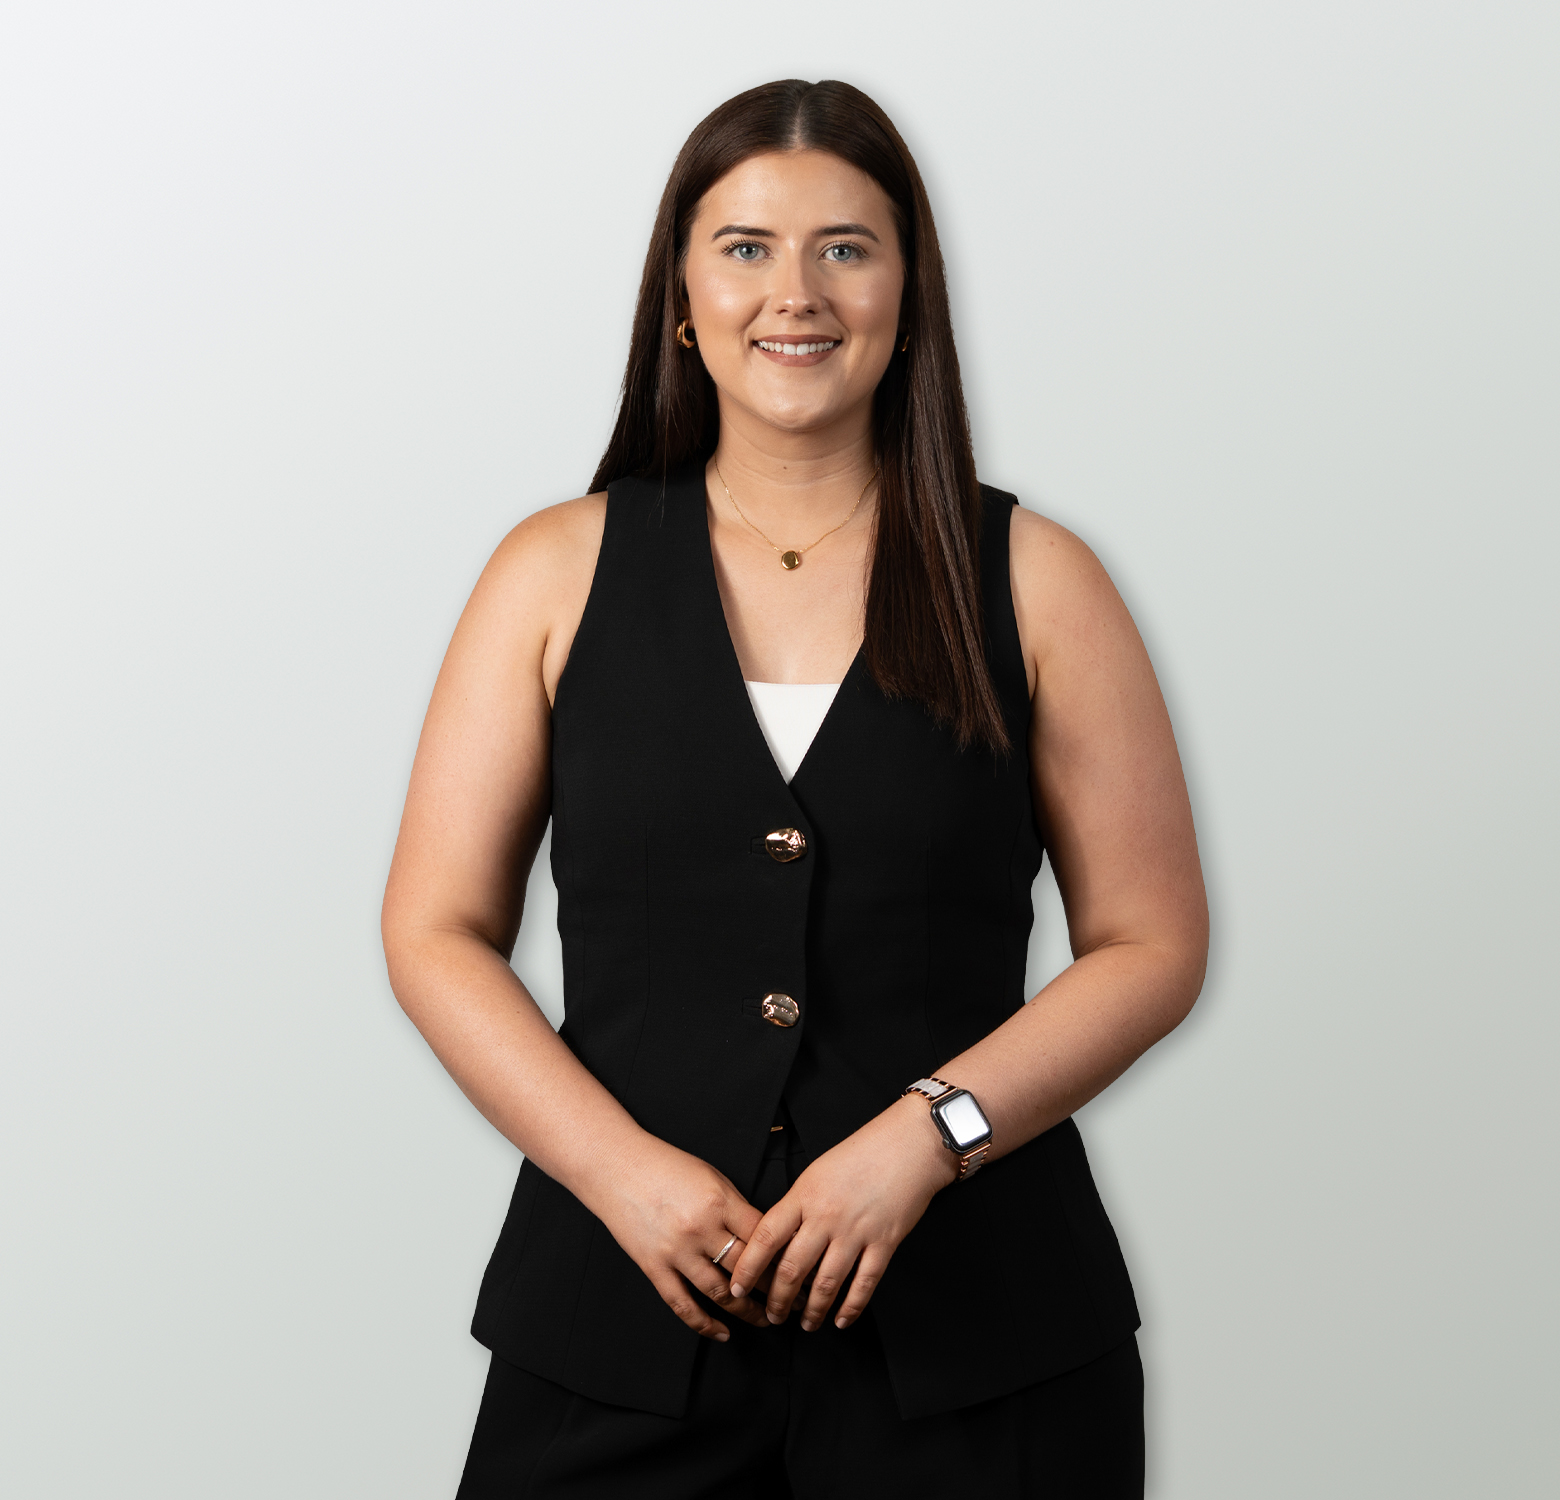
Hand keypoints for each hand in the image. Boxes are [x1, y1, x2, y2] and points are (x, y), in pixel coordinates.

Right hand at [593, 1135, 773, 1340]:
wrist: (618, 1167)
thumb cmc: (667, 1166)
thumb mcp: (712, 1177)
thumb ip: (736, 1207)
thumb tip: (763, 1237)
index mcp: (719, 1202)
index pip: (763, 1237)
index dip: (784, 1256)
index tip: (799, 1269)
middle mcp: (700, 1229)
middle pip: (747, 1269)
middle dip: (774, 1289)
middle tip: (792, 1302)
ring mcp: (676, 1251)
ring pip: (720, 1293)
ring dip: (746, 1312)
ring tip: (765, 1320)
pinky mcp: (654, 1267)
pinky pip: (682, 1304)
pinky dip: (705, 1325)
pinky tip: (723, 1333)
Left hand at [726, 1094, 957, 1331]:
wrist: (909, 1144)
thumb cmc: (862, 1152)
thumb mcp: (817, 1172)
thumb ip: (798, 1204)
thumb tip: (779, 1238)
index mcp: (804, 1195)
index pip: (766, 1237)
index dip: (748, 1267)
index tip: (737, 1288)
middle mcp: (826, 1216)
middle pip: (792, 1268)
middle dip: (778, 1299)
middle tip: (772, 1316)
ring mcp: (856, 1231)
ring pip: (826, 1282)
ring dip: (812, 1310)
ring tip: (805, 1324)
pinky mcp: (884, 1242)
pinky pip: (864, 1283)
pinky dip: (851, 1307)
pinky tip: (841, 1320)